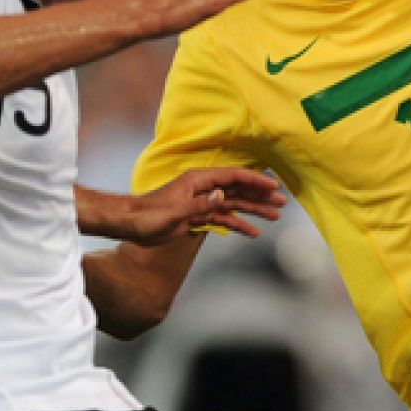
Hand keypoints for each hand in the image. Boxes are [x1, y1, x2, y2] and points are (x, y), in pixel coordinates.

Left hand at [124, 167, 286, 244]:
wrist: (129, 224)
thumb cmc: (146, 216)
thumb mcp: (172, 213)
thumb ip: (198, 205)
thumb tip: (222, 196)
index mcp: (198, 181)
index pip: (233, 177)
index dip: (255, 181)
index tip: (274, 186)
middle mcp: (203, 189)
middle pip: (238, 190)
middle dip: (261, 196)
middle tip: (282, 203)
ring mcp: (202, 203)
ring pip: (235, 204)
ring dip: (254, 210)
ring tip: (274, 216)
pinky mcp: (198, 217)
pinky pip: (224, 219)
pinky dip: (239, 225)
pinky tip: (253, 232)